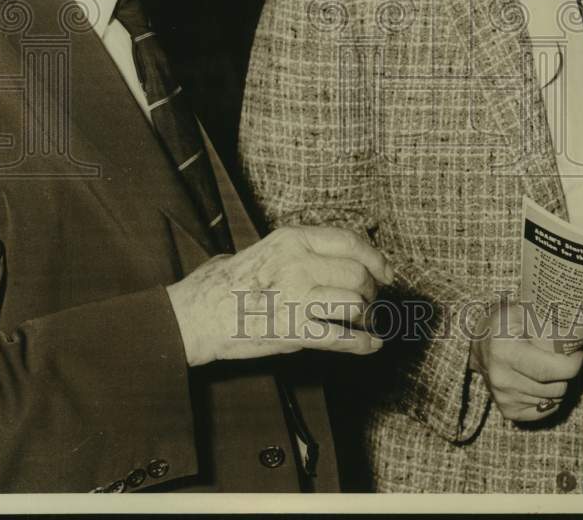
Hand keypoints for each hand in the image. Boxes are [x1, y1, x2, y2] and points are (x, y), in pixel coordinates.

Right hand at [166, 225, 392, 366]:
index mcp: (291, 239)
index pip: (349, 242)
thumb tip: (343, 257)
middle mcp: (297, 264)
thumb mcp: (267, 248)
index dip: (375, 258)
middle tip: (370, 301)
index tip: (386, 272)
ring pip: (355, 304)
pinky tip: (371, 344)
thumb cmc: (230, 282)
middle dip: (372, 291)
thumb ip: (302, 249)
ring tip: (362, 321)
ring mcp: (295, 297)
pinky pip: (341, 338)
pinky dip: (363, 344)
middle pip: (358, 274)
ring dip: (366, 317)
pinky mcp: (291, 331)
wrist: (196, 314)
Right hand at [469, 300, 582, 420]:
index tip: (580, 354)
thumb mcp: (519, 311)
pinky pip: (544, 411)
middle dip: (567, 374)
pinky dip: (549, 399)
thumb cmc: (504, 325)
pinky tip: (541, 382)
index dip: (573, 364)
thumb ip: (545, 319)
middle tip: (566, 360)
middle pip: (557, 388)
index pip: (551, 369)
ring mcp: (504, 397)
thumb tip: (577, 329)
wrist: (478, 345)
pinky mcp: (508, 410)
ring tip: (552, 369)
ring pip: (553, 400)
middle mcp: (502, 377)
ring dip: (558, 385)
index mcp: (505, 350)